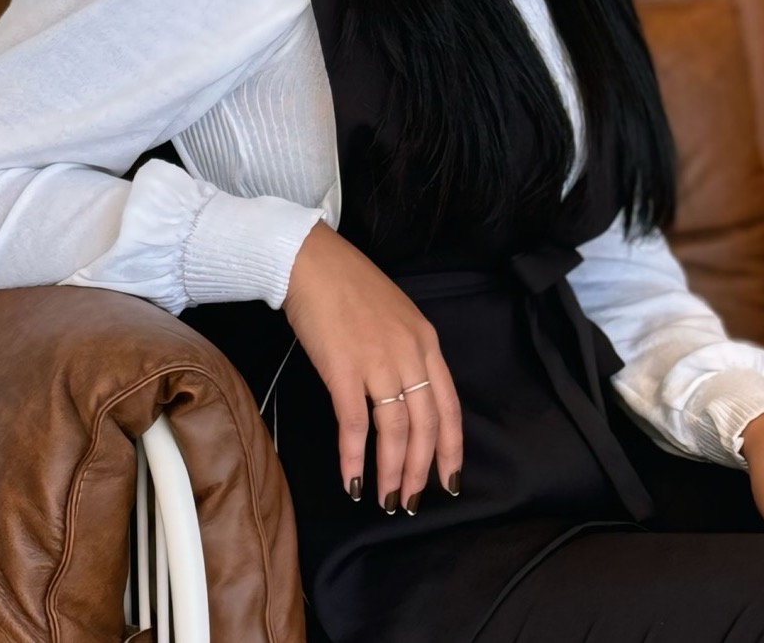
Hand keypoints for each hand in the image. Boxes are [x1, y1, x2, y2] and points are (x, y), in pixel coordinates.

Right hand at [282, 220, 462, 512]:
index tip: (450, 481)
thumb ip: (408, 355)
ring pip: (395, 430)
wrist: (312, 262)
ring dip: (392, 471)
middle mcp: (410, 353)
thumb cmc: (349, 287)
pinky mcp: (343, 368)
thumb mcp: (396, 317)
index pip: (450, 406)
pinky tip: (352, 481)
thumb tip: (408, 399)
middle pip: (426, 425)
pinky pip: (354, 424)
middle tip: (409, 503)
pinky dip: (353, 458)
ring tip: (386, 500)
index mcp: (427, 342)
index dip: (451, 449)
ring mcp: (378, 361)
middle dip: (420, 470)